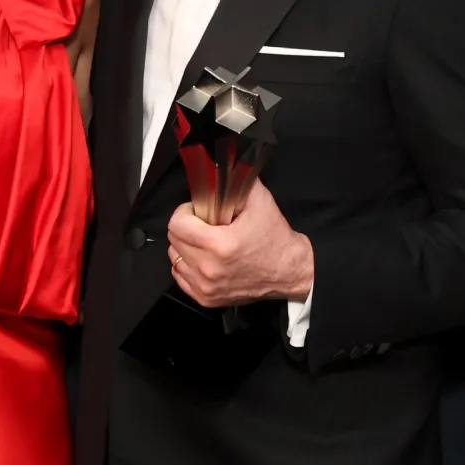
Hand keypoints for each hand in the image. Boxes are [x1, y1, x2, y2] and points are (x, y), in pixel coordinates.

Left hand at [167, 179, 313, 307]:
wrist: (290, 272)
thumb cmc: (276, 240)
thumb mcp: (260, 202)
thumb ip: (238, 180)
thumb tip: (222, 166)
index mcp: (220, 245)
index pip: (177, 225)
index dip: (184, 212)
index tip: (196, 211)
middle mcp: (210, 269)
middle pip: (174, 240)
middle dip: (185, 227)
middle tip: (203, 225)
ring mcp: (207, 287)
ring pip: (174, 258)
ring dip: (185, 247)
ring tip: (204, 242)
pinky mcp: (207, 299)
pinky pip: (180, 277)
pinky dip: (187, 265)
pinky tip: (203, 258)